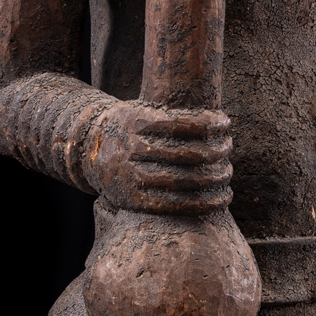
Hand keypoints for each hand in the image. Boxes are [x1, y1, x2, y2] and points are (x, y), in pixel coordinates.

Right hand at [83, 100, 232, 214]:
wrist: (87, 149)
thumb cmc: (127, 127)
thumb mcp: (139, 109)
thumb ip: (170, 115)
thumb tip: (217, 123)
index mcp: (135, 121)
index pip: (183, 122)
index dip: (210, 124)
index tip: (226, 123)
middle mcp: (130, 148)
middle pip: (188, 154)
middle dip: (217, 152)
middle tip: (228, 149)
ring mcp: (129, 176)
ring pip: (184, 181)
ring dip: (214, 179)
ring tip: (228, 173)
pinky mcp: (131, 199)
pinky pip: (174, 205)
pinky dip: (203, 204)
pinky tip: (220, 199)